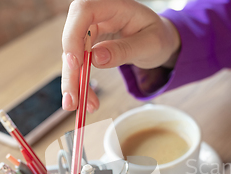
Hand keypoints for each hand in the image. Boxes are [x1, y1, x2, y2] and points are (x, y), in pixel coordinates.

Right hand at [61, 0, 180, 111]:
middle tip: (73, 99)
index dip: (73, 36)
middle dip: (71, 71)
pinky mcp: (87, 46)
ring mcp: (89, 31)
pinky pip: (79, 65)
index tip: (75, 63)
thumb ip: (124, 50)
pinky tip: (87, 101)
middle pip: (72, 39)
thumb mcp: (149, 44)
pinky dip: (81, 84)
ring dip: (74, 83)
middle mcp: (96, 15)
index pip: (83, 12)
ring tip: (79, 107)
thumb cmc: (158, 36)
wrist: (159, 41)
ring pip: (72, 56)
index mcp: (112, 5)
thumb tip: (95, 59)